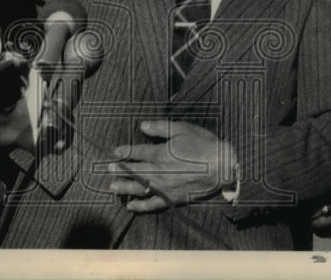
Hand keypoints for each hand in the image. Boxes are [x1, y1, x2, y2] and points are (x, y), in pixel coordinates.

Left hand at [108, 121, 236, 212]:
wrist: (222, 166)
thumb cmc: (204, 145)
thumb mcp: (183, 129)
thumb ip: (161, 128)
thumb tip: (142, 126)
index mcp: (161, 153)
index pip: (137, 152)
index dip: (124, 152)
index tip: (114, 152)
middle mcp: (159, 171)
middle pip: (135, 171)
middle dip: (120, 170)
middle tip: (108, 170)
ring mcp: (165, 187)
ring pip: (140, 188)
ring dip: (125, 187)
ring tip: (112, 187)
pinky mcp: (173, 198)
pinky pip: (153, 204)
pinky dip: (141, 206)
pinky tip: (130, 206)